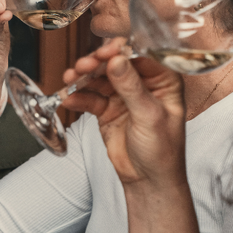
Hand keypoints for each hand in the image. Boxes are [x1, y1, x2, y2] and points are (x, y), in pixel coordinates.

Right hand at [62, 39, 187, 186]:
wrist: (148, 181)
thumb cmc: (163, 151)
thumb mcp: (149, 116)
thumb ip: (131, 87)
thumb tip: (117, 60)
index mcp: (164, 80)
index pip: (141, 55)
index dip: (121, 51)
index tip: (105, 52)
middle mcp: (143, 84)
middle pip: (116, 63)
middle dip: (97, 63)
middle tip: (83, 66)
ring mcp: (123, 96)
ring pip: (100, 79)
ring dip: (83, 78)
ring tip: (70, 79)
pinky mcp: (107, 110)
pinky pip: (90, 98)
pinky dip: (78, 97)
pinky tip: (68, 99)